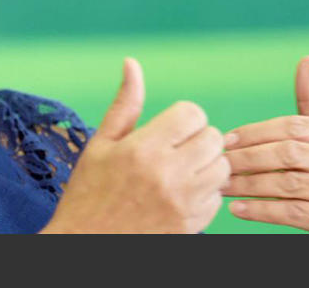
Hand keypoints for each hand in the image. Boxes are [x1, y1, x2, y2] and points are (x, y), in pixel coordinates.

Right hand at [42, 58, 229, 233]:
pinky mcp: (192, 226)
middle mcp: (167, 175)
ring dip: (207, 165)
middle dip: (198, 139)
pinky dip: (206, 194)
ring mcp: (183, 203)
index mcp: (143, 149)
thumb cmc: (90, 192)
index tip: (170, 129)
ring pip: (222, 167)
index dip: (184, 118)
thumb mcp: (102, 143)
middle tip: (176, 150)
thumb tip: (132, 63)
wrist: (86, 245)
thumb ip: (125, 104)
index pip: (192, 113)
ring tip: (181, 171)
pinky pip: (219, 198)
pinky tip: (182, 195)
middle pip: (213, 137)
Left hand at [221, 56, 308, 232]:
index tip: (226, 139)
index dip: (256, 131)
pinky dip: (260, 210)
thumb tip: (307, 59)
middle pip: (288, 153)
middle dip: (248, 158)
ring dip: (247, 185)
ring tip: (220, 186)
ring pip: (286, 183)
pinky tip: (236, 209)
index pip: (294, 126)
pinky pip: (290, 213)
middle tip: (218, 162)